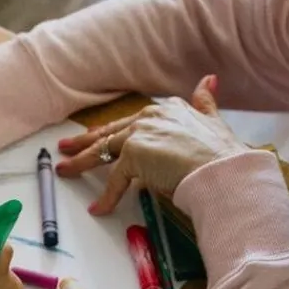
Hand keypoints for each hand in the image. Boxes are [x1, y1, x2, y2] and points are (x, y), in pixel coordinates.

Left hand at [55, 75, 248, 213]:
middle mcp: (150, 116)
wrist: (223, 170)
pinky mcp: (134, 155)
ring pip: (103, 150)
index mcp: (167, 109)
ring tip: (65, 171)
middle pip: (110, 132)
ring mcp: (140, 134)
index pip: (131, 121)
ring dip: (81, 162)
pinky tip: (99, 208)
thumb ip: (206, 103)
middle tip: (66, 147)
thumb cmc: (223, 155)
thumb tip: (209, 81)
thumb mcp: (215, 122)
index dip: (112, 131)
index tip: (98, 136)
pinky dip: (107, 197)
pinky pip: (114, 180)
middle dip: (85, 141)